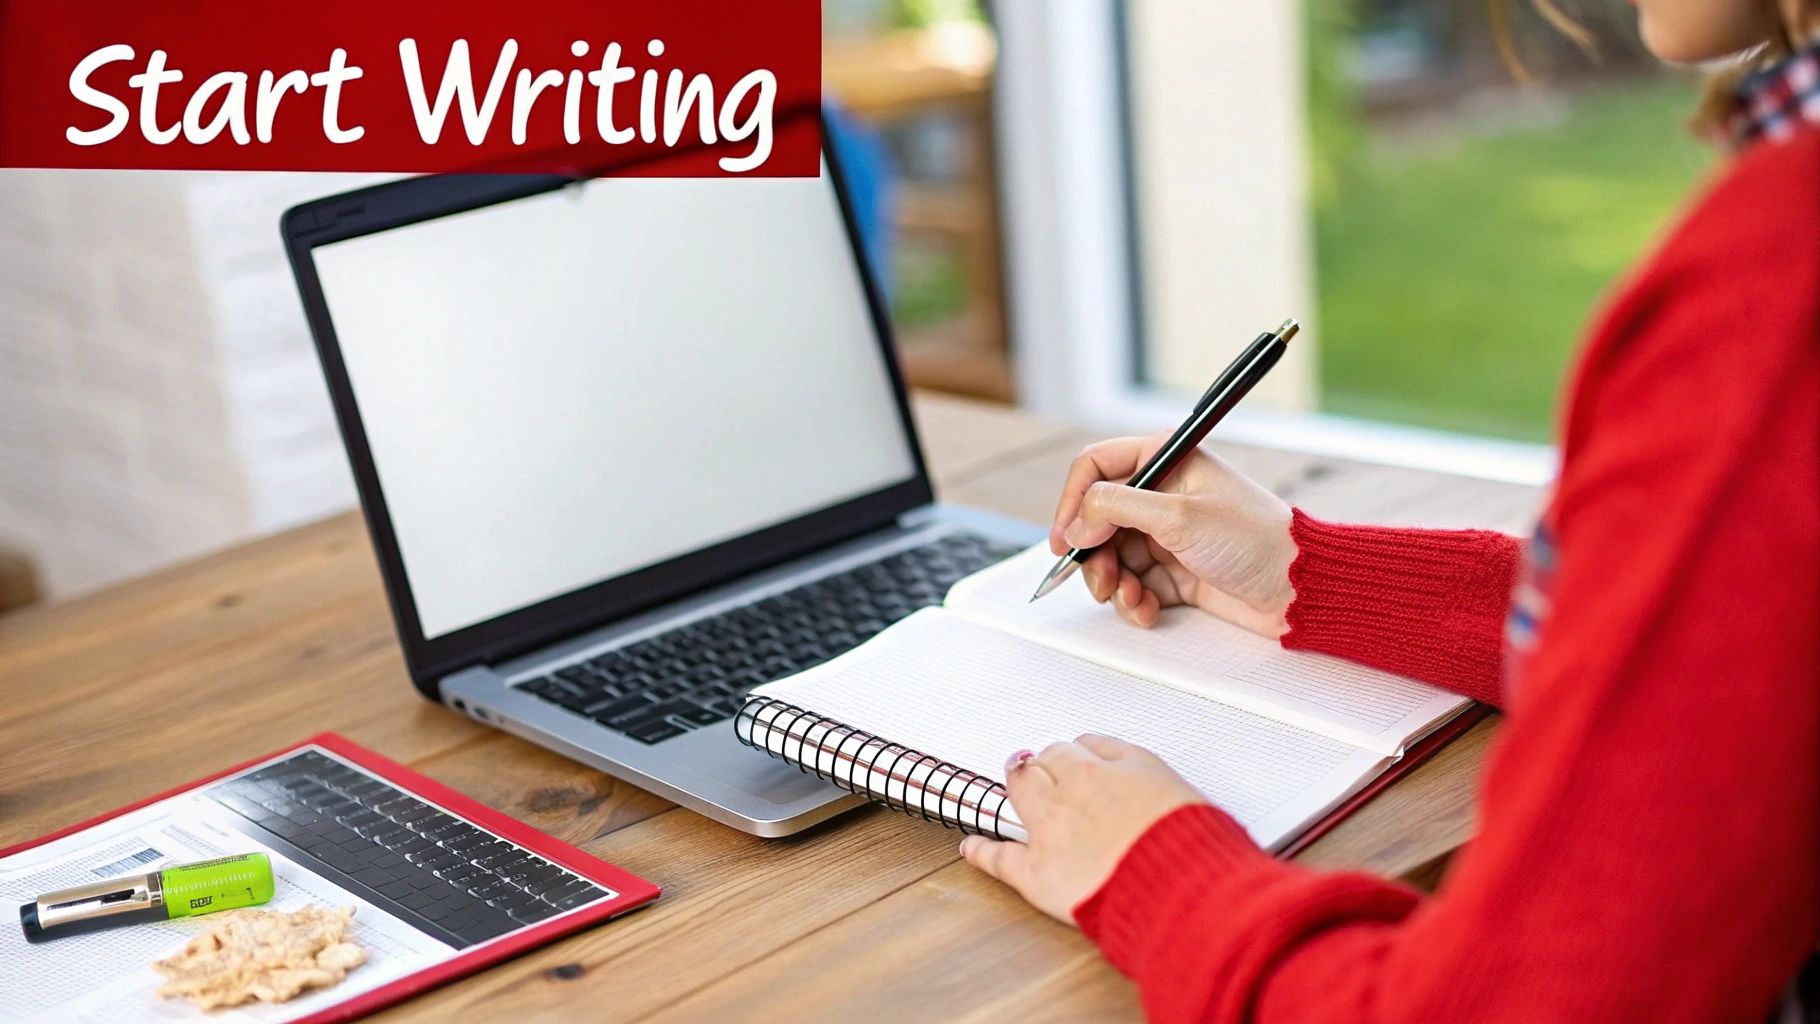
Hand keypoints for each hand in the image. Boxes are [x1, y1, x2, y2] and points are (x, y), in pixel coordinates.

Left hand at [959, 735, 1205, 921]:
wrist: (1183, 888)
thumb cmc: (1195, 848)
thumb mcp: (1187, 793)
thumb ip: (1156, 780)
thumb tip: (1139, 777)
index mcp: (1119, 767)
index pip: (1087, 747)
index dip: (1081, 755)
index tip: (1079, 758)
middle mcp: (1080, 788)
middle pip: (1048, 761)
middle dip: (1045, 764)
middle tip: (1042, 767)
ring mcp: (1053, 828)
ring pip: (1021, 790)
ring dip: (1016, 786)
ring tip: (1012, 786)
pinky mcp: (1037, 871)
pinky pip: (998, 856)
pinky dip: (981, 851)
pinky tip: (971, 847)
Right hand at [1050, 435, 1295, 637]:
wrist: (1301, 589)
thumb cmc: (1257, 540)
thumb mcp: (1179, 515)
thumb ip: (1117, 509)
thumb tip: (1076, 521)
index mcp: (1167, 461)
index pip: (1097, 467)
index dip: (1072, 501)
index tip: (1064, 538)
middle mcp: (1164, 494)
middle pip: (1098, 520)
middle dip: (1094, 554)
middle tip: (1101, 578)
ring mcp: (1169, 534)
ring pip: (1113, 557)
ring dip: (1114, 582)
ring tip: (1131, 597)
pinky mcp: (1176, 571)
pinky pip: (1135, 584)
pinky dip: (1134, 600)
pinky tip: (1148, 609)